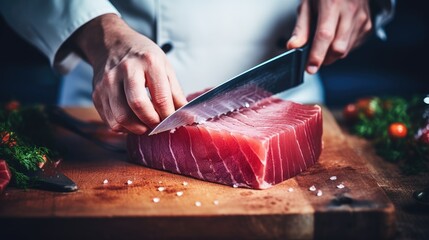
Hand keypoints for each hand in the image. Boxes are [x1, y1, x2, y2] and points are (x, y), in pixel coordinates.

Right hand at [64, 14, 186, 133]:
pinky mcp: (96, 94)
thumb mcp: (165, 66)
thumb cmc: (142, 56)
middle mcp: (126, 70)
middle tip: (158, 125)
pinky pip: (110, 121)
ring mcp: (108, 82)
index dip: (168, 116)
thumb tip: (184, 117)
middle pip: (138, 106)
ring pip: (121, 118)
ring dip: (137, 129)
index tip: (172, 121)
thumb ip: (175, 92)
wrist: (112, 44)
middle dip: (152, 123)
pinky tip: (132, 121)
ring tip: (146, 126)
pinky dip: (124, 128)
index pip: (161, 98)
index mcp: (148, 62)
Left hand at [287, 0, 371, 73]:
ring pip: (346, 50)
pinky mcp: (367, 26)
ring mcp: (361, 19)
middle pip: (338, 48)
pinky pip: (353, 46)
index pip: (325, 35)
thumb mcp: (307, 5)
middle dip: (324, 59)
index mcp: (332, 3)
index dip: (317, 55)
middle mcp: (350, 11)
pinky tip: (336, 36)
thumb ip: (301, 27)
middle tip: (314, 56)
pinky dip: (341, 47)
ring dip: (332, 54)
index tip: (310, 68)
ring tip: (324, 41)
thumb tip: (293, 46)